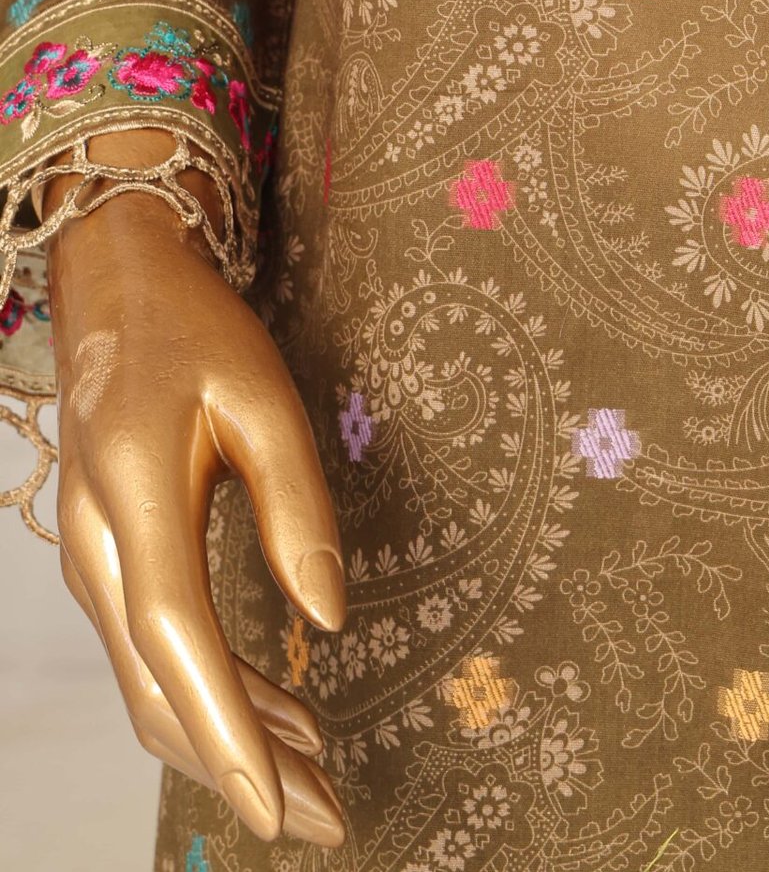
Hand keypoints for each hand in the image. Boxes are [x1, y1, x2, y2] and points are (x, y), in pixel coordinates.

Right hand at [47, 153, 346, 847]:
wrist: (117, 290)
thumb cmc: (195, 333)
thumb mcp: (263, 395)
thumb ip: (297, 506)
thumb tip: (328, 623)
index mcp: (137, 496)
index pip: (176, 638)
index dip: (225, 728)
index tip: (277, 804)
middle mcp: (101, 548)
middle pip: (164, 687)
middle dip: (243, 766)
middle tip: (330, 819)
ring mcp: (99, 564)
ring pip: (158, 683)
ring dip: (235, 739)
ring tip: (324, 779)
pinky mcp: (116, 565)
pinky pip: (160, 652)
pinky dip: (219, 695)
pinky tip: (286, 713)